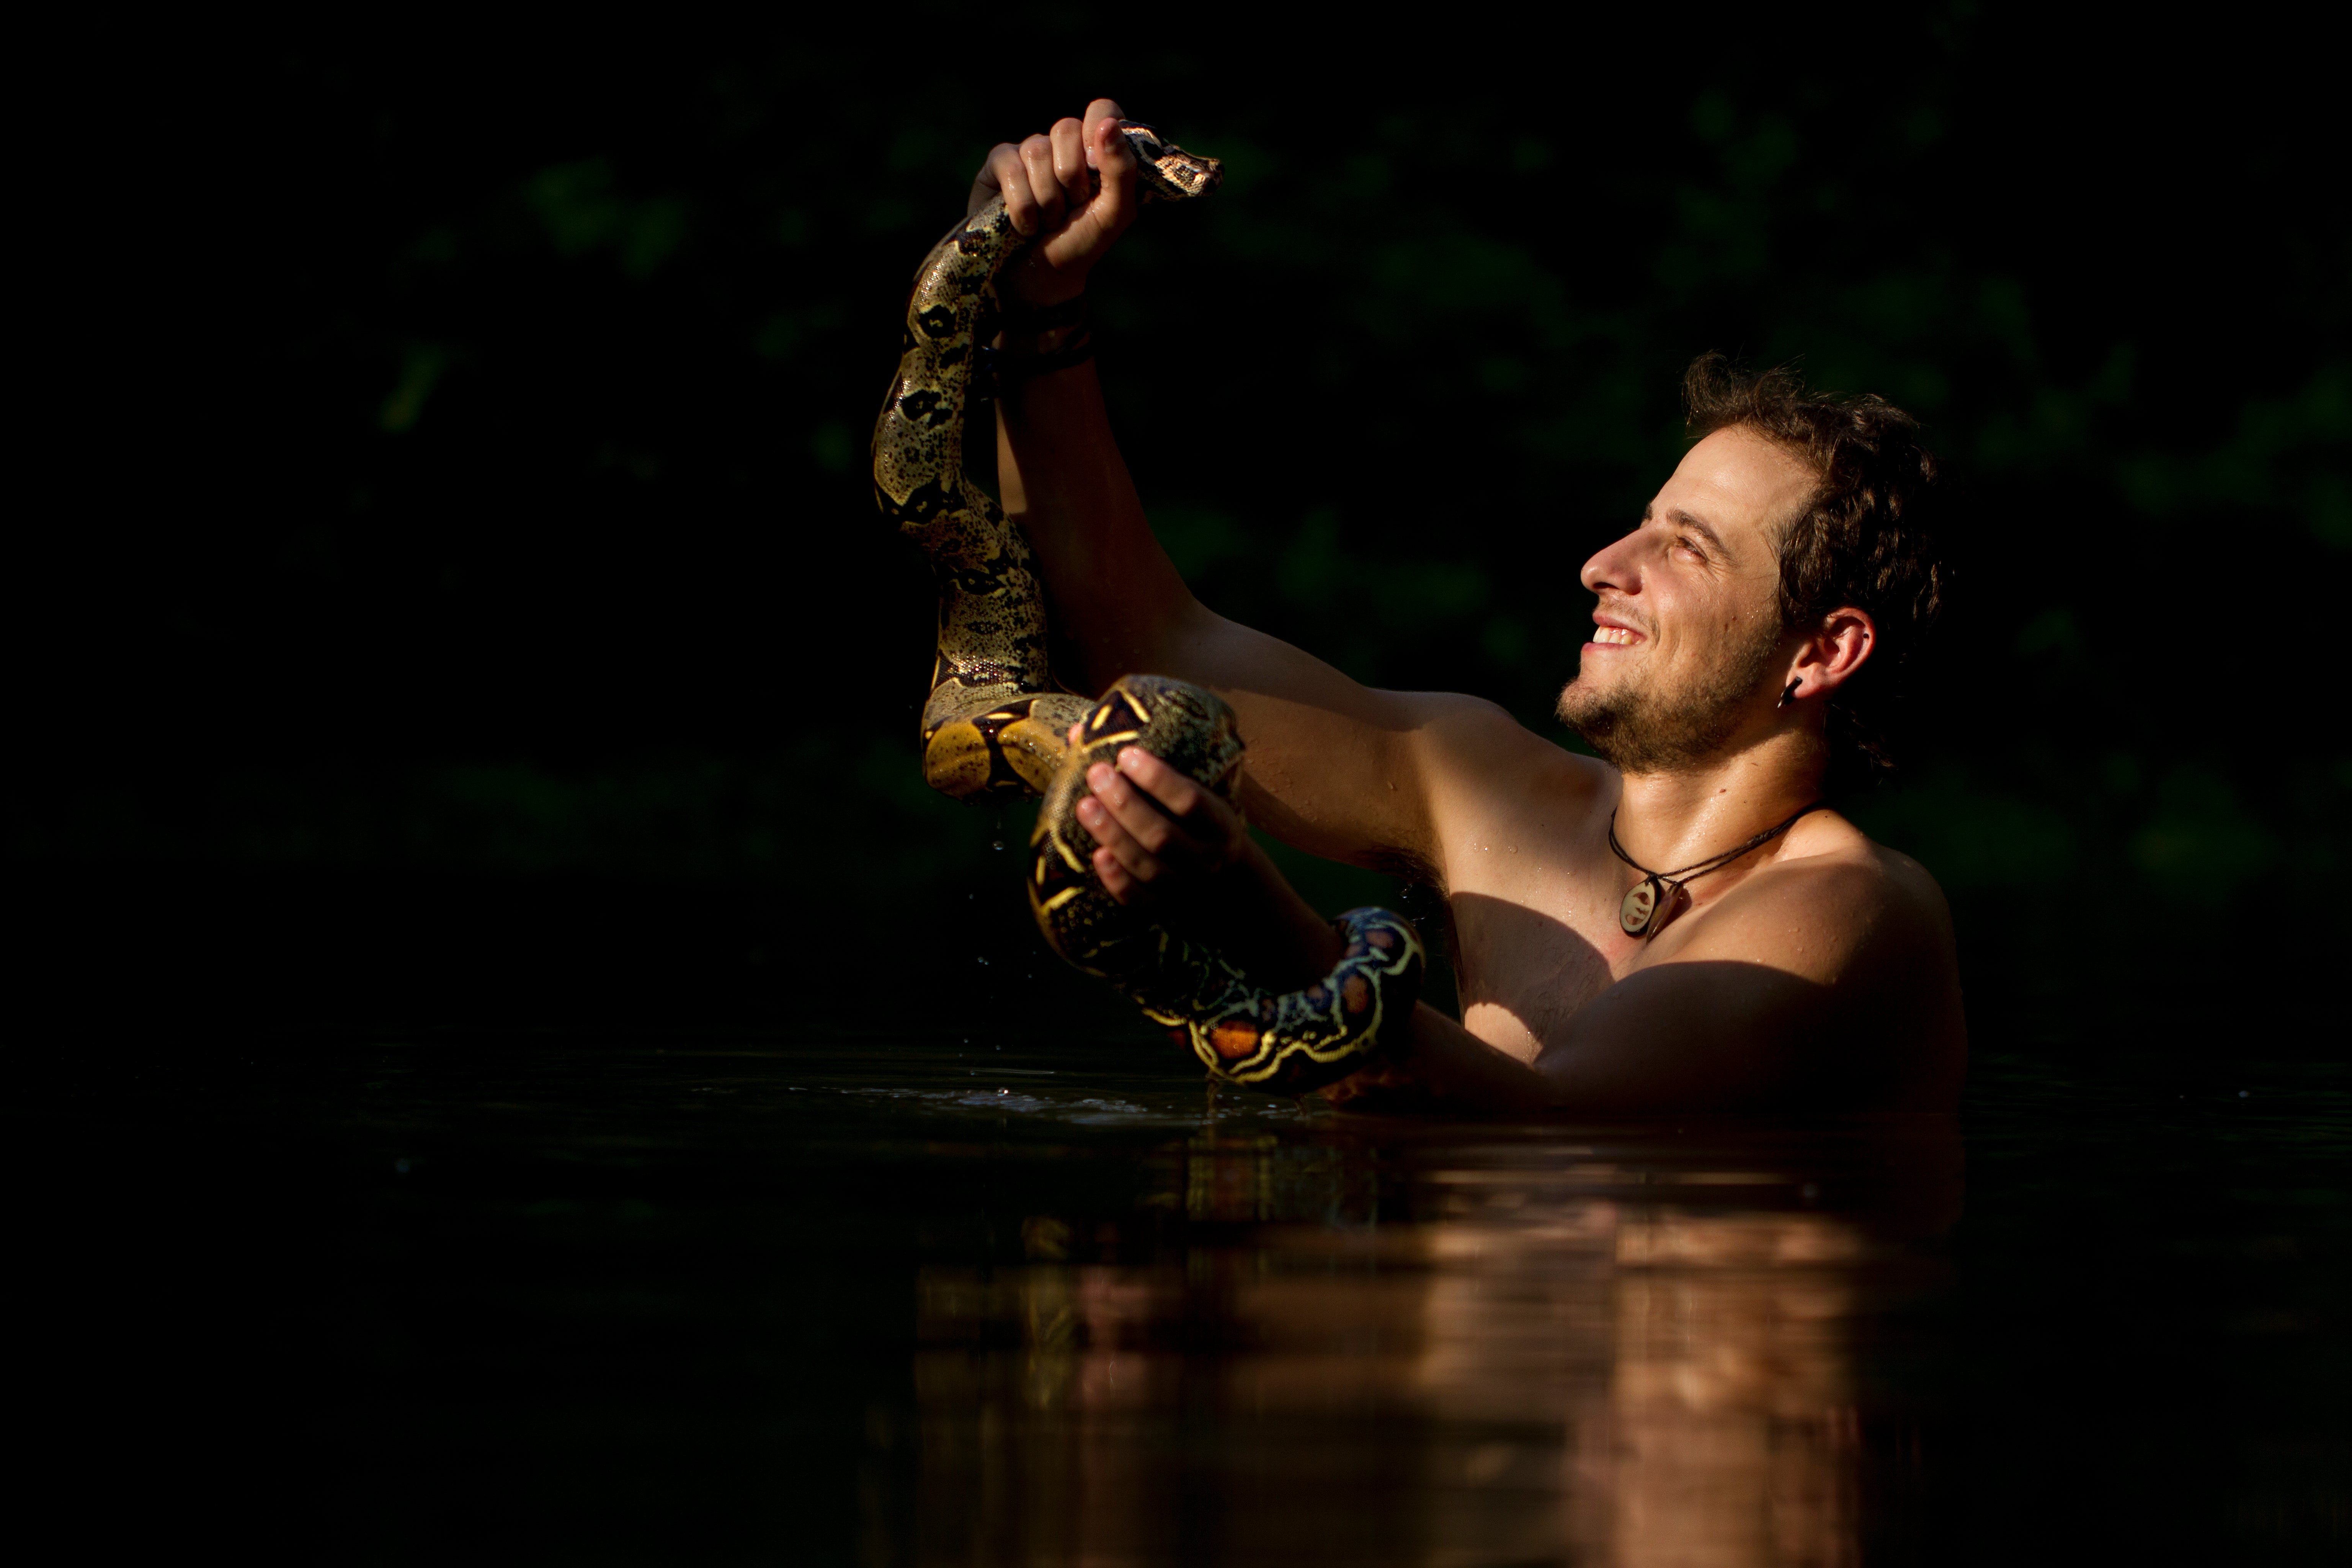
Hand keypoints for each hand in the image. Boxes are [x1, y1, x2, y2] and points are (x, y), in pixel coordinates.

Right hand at [968, 98, 1138, 307]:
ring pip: (1037, 150)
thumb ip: (1121, 171)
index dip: (1099, 131)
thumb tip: (1108, 124)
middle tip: (1072, 207)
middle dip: (1071, 178)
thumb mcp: (1114, 213)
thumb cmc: (1080, 243)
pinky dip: (1021, 203)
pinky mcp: (999, 164)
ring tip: (1048, 222)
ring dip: (1047, 199)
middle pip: (1066, 129)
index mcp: (1096, 150)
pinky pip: (1009, 165)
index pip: (1102, 109)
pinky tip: (1024, 224)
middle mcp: (1063, 146)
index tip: (1096, 166)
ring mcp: (1029, 152)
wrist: (1039, 277)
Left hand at [1065, 722, 1346, 984]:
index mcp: (1222, 825)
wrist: (1230, 885)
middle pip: (1162, 835)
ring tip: (1085, 806)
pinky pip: (1139, 900)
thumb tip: (1085, 729)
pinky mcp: (1165, 909)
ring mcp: (1186, 887)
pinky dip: (1117, 880)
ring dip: (1113, 835)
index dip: (1158, 779)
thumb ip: (1157, 767)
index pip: (1191, 801)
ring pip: (1147, 866)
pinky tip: (1098, 856)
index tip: (1127, 755)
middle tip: (1096, 775)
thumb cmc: (1204, 825)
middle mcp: (1207, 859)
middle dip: (1125, 804)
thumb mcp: (1203, 795)